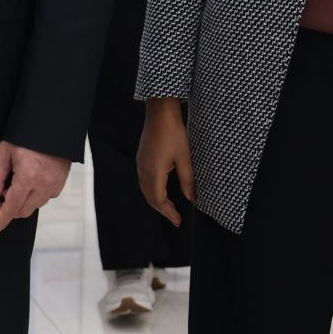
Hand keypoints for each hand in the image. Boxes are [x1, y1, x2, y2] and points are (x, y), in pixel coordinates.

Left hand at [0, 142, 71, 233]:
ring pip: (35, 205)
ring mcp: (54, 185)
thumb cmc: (27, 134)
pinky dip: (34, 197)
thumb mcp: (5, 152)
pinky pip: (46, 197)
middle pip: (23, 210)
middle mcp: (43, 185)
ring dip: (22, 203)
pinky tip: (28, 186)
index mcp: (27, 178)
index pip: (12, 207)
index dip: (1, 220)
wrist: (53, 123)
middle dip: (9, 210)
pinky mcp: (61, 182)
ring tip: (12, 189)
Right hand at [137, 99, 194, 225]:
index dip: (169, 213)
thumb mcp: (184, 157)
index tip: (178, 221)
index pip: (159, 200)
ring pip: (145, 189)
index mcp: (154, 172)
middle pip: (150, 197)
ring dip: (156, 200)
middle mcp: (144, 170)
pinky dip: (152, 190)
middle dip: (162, 209)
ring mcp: (141, 163)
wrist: (160, 112)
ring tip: (170, 206)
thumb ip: (187, 180)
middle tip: (175, 217)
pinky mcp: (141, 157)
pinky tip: (161, 188)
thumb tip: (192, 198)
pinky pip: (144, 180)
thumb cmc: (173, 132)